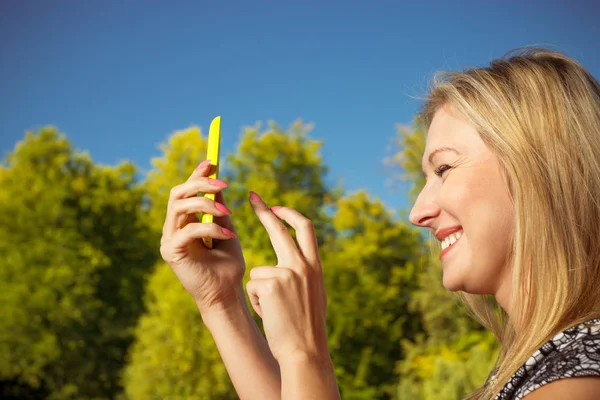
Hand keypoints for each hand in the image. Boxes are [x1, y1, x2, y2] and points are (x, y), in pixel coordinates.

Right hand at [160, 160, 245, 311]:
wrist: (227, 293)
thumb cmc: (227, 264)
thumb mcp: (226, 229)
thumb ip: (218, 207)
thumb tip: (217, 182)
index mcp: (185, 221)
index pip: (185, 190)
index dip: (196, 174)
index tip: (212, 162)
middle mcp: (173, 227)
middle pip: (177, 193)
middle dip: (200, 183)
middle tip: (223, 182)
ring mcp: (169, 239)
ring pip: (179, 206)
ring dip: (206, 204)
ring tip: (228, 213)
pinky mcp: (171, 252)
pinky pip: (187, 230)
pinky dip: (211, 229)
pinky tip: (229, 236)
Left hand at [245, 191, 328, 362]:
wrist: (305, 351)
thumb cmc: (307, 328)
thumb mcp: (314, 294)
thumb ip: (305, 274)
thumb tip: (296, 261)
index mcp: (315, 266)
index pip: (305, 228)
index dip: (290, 215)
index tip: (277, 208)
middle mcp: (303, 265)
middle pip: (279, 229)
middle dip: (264, 211)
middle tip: (252, 197)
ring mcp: (286, 273)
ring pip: (258, 270)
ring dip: (260, 290)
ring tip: (274, 311)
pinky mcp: (269, 284)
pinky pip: (252, 286)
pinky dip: (257, 302)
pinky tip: (270, 315)